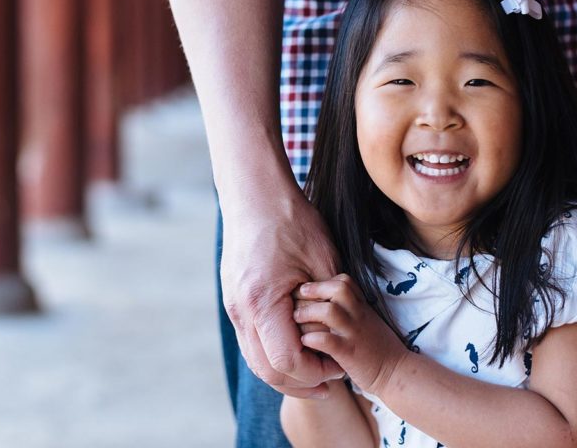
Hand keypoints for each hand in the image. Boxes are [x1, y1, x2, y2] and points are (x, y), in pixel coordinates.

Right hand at [220, 189, 344, 397]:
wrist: (254, 193)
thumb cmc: (291, 219)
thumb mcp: (323, 259)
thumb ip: (330, 302)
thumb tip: (343, 334)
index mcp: (262, 302)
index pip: (287, 362)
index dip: (315, 372)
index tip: (338, 368)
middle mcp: (240, 311)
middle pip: (267, 370)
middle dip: (301, 383)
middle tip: (331, 383)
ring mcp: (233, 307)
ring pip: (255, 360)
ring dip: (286, 373)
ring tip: (316, 373)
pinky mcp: (234, 300)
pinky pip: (251, 341)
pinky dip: (273, 353)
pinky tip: (298, 349)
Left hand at [293, 274, 409, 397]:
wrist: (396, 373)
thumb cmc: (379, 349)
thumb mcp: (368, 322)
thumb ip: (352, 310)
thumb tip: (328, 301)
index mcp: (363, 308)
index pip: (345, 281)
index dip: (325, 281)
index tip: (311, 291)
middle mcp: (359, 316)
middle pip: (338, 289)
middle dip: (314, 289)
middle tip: (299, 296)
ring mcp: (354, 334)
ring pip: (329, 312)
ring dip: (308, 313)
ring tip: (297, 319)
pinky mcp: (349, 354)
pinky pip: (326, 341)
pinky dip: (311, 338)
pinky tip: (304, 342)